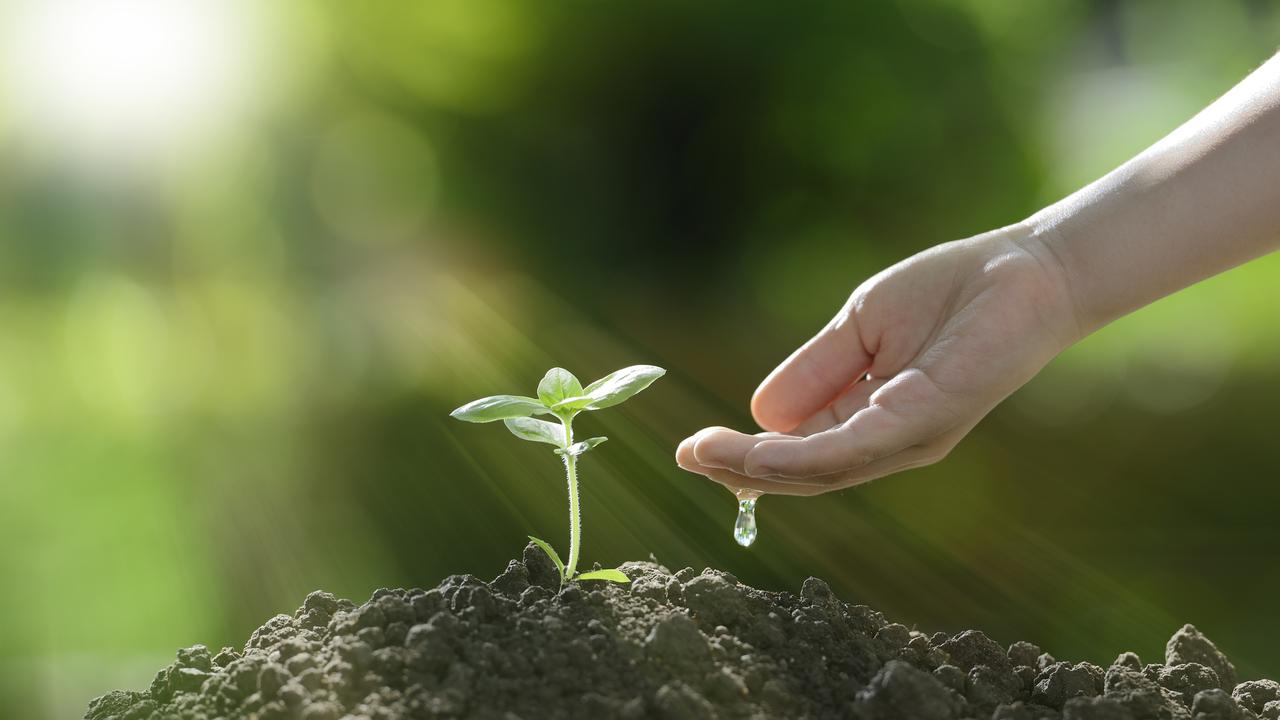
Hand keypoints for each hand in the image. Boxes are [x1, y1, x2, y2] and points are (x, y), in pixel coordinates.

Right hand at [676, 224, 1079, 495]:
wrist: (1024, 269)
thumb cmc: (948, 294)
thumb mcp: (861, 330)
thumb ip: (815, 371)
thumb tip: (758, 413)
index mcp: (870, 420)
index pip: (798, 451)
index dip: (744, 454)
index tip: (691, 448)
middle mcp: (890, 440)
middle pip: (805, 473)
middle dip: (741, 470)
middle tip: (687, 458)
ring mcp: (911, 434)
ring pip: (826, 468)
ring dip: (762, 468)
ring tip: (709, 457)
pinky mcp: (930, 415)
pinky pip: (860, 444)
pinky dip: (808, 454)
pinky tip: (765, 450)